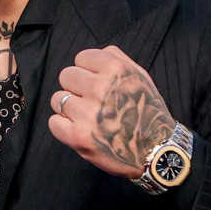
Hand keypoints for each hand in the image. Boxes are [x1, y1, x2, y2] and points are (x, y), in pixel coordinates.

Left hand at [48, 46, 175, 178]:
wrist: (157, 152)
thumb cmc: (147, 112)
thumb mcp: (141, 77)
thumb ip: (116, 58)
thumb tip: (90, 56)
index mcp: (115, 70)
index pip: (81, 58)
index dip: (88, 71)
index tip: (97, 83)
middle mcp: (100, 88)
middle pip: (66, 76)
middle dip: (76, 88)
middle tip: (92, 101)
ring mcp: (88, 113)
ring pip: (57, 99)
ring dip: (69, 108)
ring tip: (88, 117)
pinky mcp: (78, 136)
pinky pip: (53, 122)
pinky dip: (64, 127)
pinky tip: (81, 129)